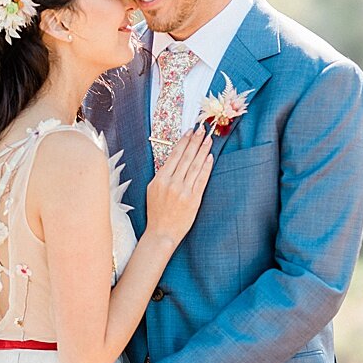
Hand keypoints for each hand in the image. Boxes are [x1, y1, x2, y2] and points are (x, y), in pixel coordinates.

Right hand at [145, 127, 213, 244]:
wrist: (162, 232)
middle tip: (202, 130)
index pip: (174, 155)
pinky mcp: (194, 199)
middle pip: (186, 157)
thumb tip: (174, 158)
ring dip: (203, 151)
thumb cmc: (156, 212)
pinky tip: (210, 157)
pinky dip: (206, 167)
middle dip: (195, 141)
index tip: (190, 131)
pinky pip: (202, 179)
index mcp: (160, 179)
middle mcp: (172, 183)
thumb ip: (162, 174)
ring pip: (195, 166)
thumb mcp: (152, 189)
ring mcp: (184, 191)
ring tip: (209, 140)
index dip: (183, 142)